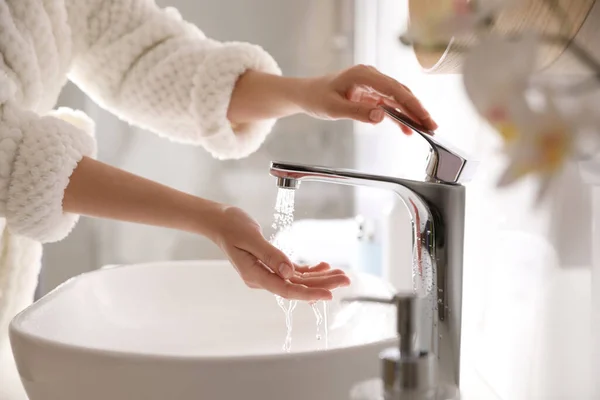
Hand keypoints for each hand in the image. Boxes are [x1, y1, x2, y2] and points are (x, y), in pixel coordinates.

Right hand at [207, 206, 350, 300]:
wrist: (220, 221)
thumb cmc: (231, 226)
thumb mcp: (251, 238)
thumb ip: (270, 255)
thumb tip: (288, 272)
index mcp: (255, 275)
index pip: (286, 289)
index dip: (308, 293)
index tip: (329, 294)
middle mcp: (262, 278)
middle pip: (296, 286)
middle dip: (322, 284)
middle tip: (345, 279)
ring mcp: (267, 273)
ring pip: (297, 280)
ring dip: (319, 277)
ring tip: (340, 274)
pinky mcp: (271, 266)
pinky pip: (292, 272)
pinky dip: (308, 270)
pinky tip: (323, 266)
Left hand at [227, 66, 436, 134]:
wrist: (306, 94)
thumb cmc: (317, 98)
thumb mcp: (334, 108)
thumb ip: (358, 112)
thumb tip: (381, 117)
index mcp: (364, 75)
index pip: (394, 89)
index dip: (411, 104)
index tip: (423, 117)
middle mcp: (371, 77)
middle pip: (401, 93)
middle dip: (417, 110)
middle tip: (432, 126)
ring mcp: (372, 85)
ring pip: (398, 99)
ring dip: (411, 114)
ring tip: (426, 129)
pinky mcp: (370, 94)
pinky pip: (389, 105)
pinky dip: (398, 116)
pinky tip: (407, 129)